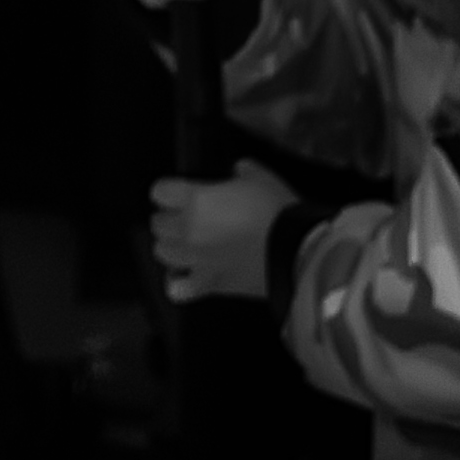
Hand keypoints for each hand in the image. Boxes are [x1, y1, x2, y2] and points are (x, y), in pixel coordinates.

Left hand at [151, 163, 290, 302]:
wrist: (301, 253)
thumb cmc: (281, 216)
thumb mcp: (263, 179)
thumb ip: (243, 171)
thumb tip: (240, 170)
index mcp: (194, 200)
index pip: (160, 192)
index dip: (170, 191)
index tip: (180, 193)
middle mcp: (187, 230)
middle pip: (158, 223)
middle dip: (170, 219)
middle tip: (189, 218)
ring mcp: (196, 260)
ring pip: (162, 252)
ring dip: (173, 247)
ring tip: (189, 244)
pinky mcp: (210, 285)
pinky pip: (177, 289)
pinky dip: (178, 283)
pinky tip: (189, 275)